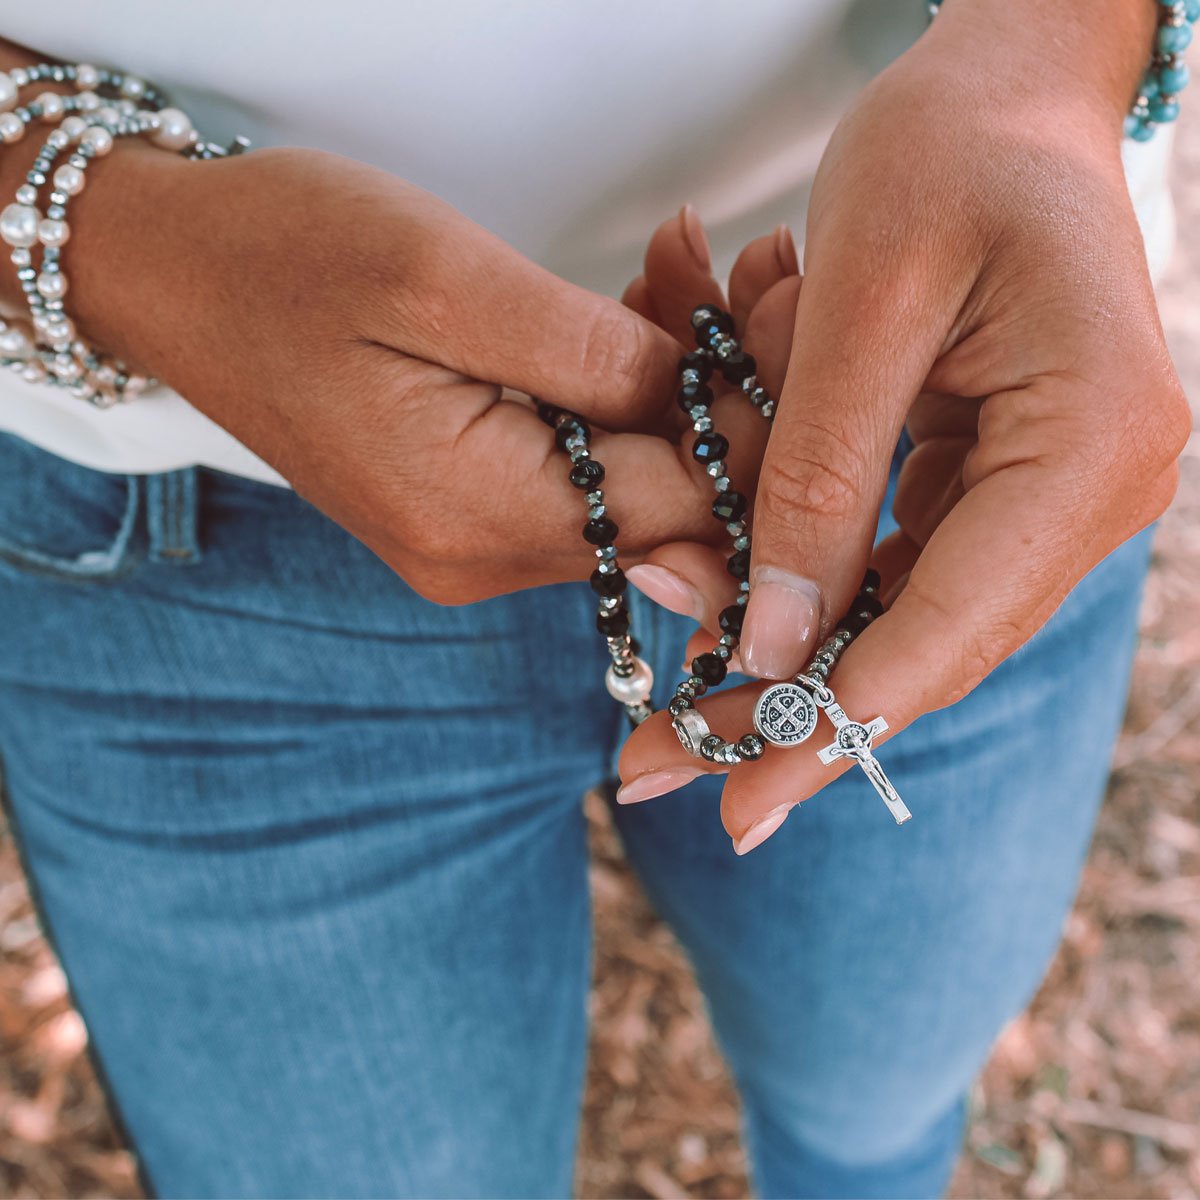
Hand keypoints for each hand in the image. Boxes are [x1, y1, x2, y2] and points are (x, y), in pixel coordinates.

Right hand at [48, 145, 761, 601]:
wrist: (169, 278)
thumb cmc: (284, 257)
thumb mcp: (449, 279)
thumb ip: (593, 358)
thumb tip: (703, 400)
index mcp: (479, 515)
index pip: (686, 513)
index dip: (759, 424)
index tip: (788, 319)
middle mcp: (482, 556)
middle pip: (669, 507)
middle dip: (725, 392)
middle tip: (747, 272)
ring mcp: (472, 541)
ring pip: (632, 483)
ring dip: (673, 381)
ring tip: (675, 263)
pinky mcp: (464, 508)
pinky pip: (582, 469)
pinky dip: (619, 394)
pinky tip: (630, 308)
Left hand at [615, 0, 1190, 851]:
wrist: (1006, 93)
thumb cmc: (946, 153)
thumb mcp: (860, 303)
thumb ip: (816, 480)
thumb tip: (773, 642)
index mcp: (1085, 447)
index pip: (944, 630)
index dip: (832, 725)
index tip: (736, 805)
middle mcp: (1085, 493)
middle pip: (920, 650)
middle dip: (785, 715)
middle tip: (660, 774)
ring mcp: (1047, 493)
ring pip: (899, 622)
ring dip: (781, 663)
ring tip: (669, 719)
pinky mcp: (1000, 481)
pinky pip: (896, 568)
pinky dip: (806, 594)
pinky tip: (724, 620)